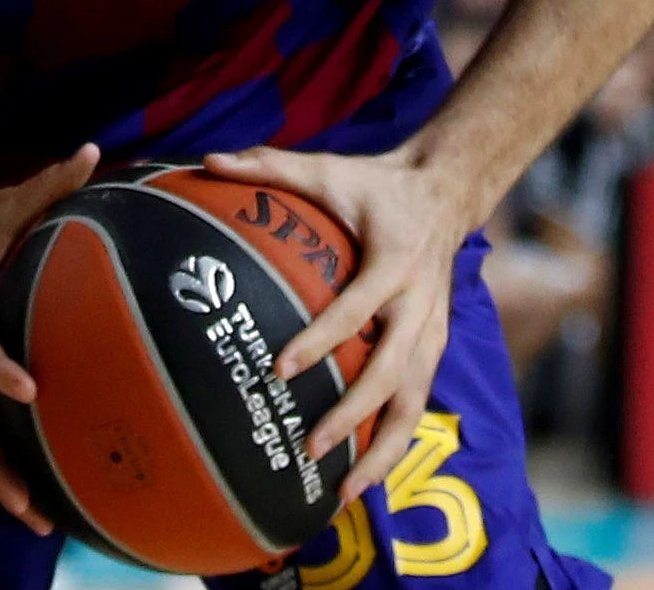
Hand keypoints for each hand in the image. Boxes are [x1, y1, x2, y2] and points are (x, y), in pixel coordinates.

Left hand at [203, 144, 480, 503]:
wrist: (446, 191)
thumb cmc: (374, 185)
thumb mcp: (328, 167)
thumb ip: (269, 166)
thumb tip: (207, 160)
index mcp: (394, 261)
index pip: (357, 308)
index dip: (323, 338)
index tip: (282, 367)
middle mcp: (420, 303)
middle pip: (393, 371)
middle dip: (355, 414)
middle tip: (312, 445)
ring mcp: (433, 331)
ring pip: (415, 402)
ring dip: (384, 450)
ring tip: (345, 492)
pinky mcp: (435, 348)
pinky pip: (418, 404)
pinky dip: (395, 444)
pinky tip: (364, 480)